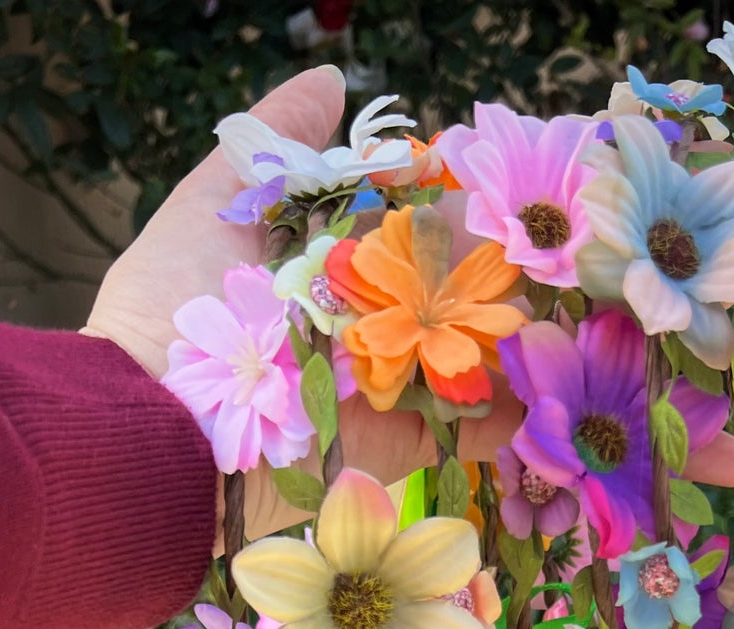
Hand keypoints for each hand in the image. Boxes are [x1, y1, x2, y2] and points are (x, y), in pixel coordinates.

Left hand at [84, 66, 519, 536]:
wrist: (162, 421)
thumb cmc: (179, 307)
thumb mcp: (214, 203)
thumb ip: (277, 141)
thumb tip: (334, 76)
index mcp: (324, 262)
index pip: (406, 220)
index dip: (450, 193)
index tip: (488, 169)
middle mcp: (360, 322)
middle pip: (448, 283)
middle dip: (495, 260)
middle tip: (548, 235)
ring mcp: (384, 386)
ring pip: (470, 349)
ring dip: (519, 326)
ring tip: (570, 296)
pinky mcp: (397, 447)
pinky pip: (467, 427)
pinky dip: (515, 409)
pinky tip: (557, 374)